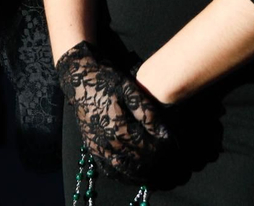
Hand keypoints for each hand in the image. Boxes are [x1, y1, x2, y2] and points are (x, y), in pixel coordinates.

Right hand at [56, 41, 168, 180]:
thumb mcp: (129, 90)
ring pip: (123, 169)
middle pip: (137, 162)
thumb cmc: (106, 80)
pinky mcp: (92, 147)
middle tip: (169, 167)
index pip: (147, 148)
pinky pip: (108, 168)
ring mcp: (98, 148)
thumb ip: (147, 113)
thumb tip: (165, 133)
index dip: (162, 152)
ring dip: (140, 174)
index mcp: (119, 129)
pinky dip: (122, 175)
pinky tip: (132, 176)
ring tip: (155, 175)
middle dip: (155, 166)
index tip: (175, 152)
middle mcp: (108, 144)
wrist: (78, 77)